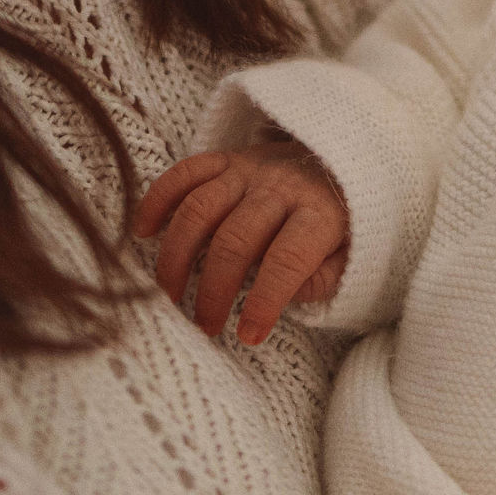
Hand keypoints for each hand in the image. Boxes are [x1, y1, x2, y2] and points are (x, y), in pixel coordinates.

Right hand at [129, 140, 350, 343]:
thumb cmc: (342, 222)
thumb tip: (287, 297)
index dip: (264, 302)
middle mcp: (282, 187)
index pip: (286, 261)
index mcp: (319, 214)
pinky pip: (185, 173)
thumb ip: (324, 279)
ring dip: (178, 255)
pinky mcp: (227, 158)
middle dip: (215, 290)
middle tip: (204, 325)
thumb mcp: (351, 256)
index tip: (247, 336)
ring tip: (171, 294)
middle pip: (235, 239)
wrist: (343, 161)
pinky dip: (158, 200)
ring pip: (200, 208)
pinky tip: (144, 232)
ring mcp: (250, 169)